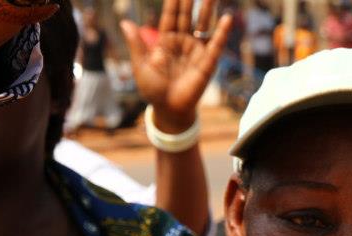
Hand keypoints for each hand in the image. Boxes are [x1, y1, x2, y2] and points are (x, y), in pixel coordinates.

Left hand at [121, 0, 232, 133]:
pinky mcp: (207, 63)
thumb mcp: (141, 66)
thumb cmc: (153, 89)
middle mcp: (182, 42)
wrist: (168, 109)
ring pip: (203, 26)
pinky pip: (215, 45)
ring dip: (207, 10)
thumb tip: (125, 23)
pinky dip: (221, 33)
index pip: (171, 16)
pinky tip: (226, 19)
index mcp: (166, 41)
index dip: (174, 2)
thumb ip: (136, 45)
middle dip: (191, 1)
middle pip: (188, 16)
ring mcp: (196, 51)